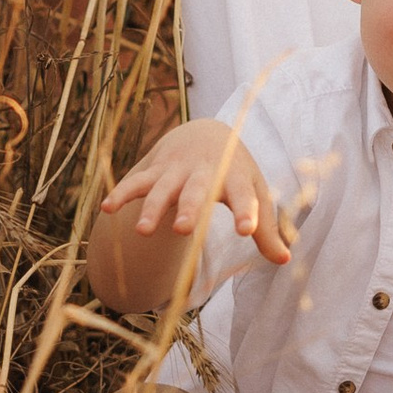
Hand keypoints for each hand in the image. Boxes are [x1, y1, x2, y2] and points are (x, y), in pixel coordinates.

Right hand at [101, 119, 291, 267]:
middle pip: (197, 191)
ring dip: (153, 207)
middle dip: (189, 208)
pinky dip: (122, 193)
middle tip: (183, 229)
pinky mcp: (156, 171)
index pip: (244, 196)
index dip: (246, 213)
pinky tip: (107, 208)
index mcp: (235, 178)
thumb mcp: (255, 193)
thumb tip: (285, 260)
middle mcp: (205, 173)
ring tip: (142, 231)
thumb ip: (268, 229)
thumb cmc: (236, 172)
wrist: (207, 132)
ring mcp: (178, 171)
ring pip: (163, 188)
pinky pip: (136, 182)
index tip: (247, 231)